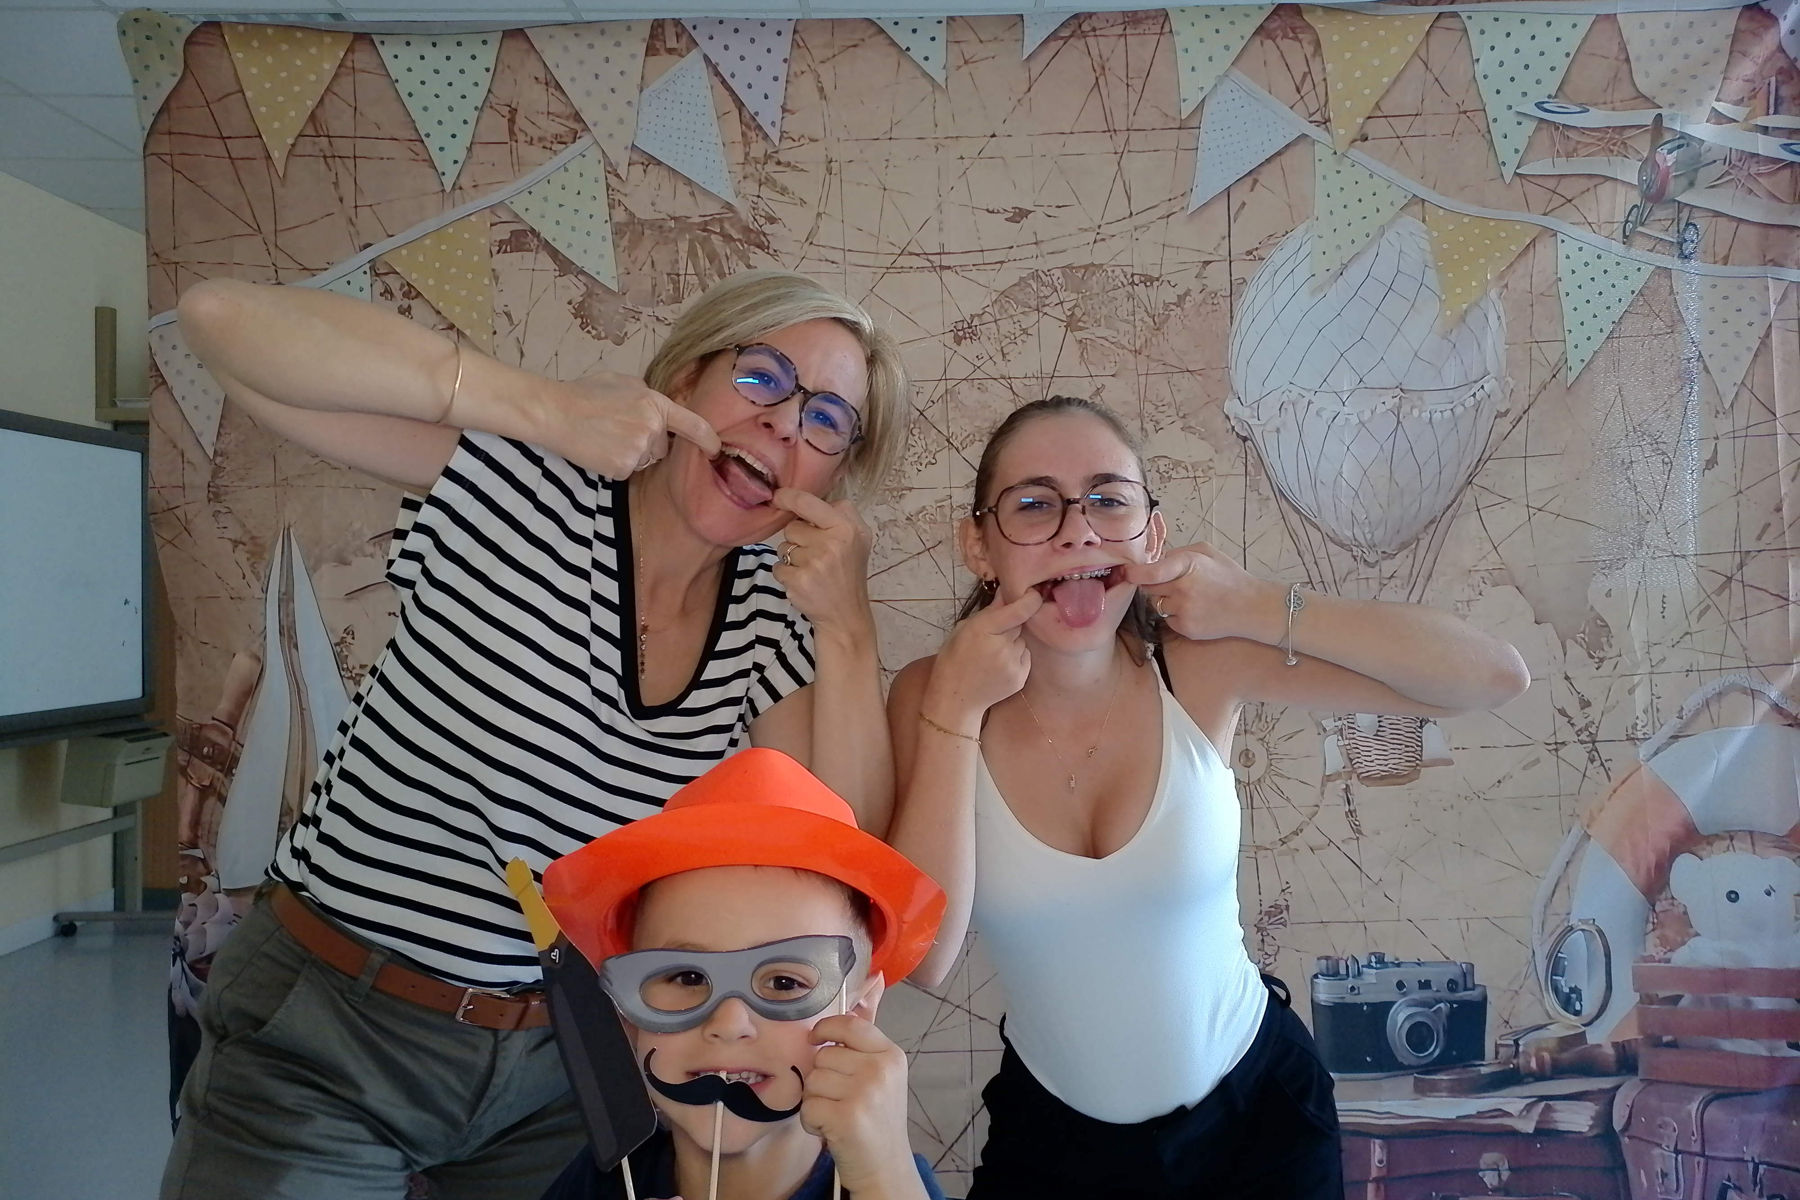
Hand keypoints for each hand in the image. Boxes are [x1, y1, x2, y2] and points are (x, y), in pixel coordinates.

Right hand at [532, 370, 720, 477]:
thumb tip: (657, 407)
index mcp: (654, 403)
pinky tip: (599, 449)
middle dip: (646, 442)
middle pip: (661, 448)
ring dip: (631, 454)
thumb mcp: (623, 382)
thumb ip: (646, 395)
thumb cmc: (584, 394)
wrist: (554, 412)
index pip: (691, 424)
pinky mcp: (622, 468)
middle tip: (617, 429)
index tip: (716, 449)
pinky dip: (615, 464)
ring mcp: (638, 449)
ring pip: (645, 460)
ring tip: (605, 437)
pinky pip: (627, 471)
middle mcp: (652, 427)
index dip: (708, 438)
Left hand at [771, 489, 875, 641]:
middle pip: (792, 526)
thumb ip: (840, 514)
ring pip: (783, 547)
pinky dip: (786, 575)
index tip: (777, 496)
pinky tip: (804, 582)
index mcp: (847, 527)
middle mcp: (833, 542)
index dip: (788, 497)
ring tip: (812, 570)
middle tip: (817, 555)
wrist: (846, 615)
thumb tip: (806, 498)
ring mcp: (815, 563)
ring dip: (792, 558)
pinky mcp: (799, 581)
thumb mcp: (859, 538)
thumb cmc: (848, 573)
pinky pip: (777, 566)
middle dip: (798, 539)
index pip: (808, 502)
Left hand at [801, 1015, 917, 1194]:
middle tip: (840, 1100)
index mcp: (891, 1055)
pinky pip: (807, 1106)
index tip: (815, 1038)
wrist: (886, 1166)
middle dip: (821, 1078)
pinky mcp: (846, 1117)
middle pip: (824, 1056)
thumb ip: (861, 1050)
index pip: (850, 1025)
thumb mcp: (882, 1077)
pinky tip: (830, 1129)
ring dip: (815, 1100)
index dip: (826, 1027)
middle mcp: (880, 1070)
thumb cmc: (878, 1120)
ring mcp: (864, 1093)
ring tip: (836, 1115)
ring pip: (812, 1080)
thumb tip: (830, 1023)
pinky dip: (811, 1121)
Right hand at [921, 588, 1041, 730]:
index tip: (1032, 593)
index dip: (1031, 599)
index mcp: (984, 629)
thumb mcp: (963, 629)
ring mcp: (1012, 664)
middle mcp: (1002, 646)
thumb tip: (1006, 591)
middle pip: (1020, 624)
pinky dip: (1016, 657)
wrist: (955, 698)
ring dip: (1013, 643)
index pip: (1020, 609)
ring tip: (993, 654)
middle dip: (1011, 625)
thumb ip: (988, 611)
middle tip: (993, 635)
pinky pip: (1025, 657)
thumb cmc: (954, 659)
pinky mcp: (1020, 678)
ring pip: (1022, 642)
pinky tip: (998, 666)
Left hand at [1123, 543, 1272, 642]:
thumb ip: (1178, 553)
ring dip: (1166, 600)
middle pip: (1149, 587)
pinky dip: (1175, 615)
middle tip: (1173, 583)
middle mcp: (1183, 588)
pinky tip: (1195, 610)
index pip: (1150, 572)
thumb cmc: (1229, 577)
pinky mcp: (1185, 628)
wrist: (1252, 607)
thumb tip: (1153, 559)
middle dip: (1154, 584)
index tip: (1127, 573)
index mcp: (1188, 564)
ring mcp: (1184, 610)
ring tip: (1190, 597)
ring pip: (1156, 604)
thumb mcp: (1207, 552)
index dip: (1134, 573)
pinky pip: (1167, 620)